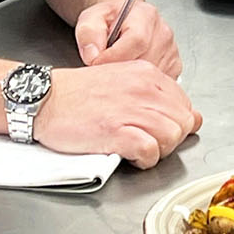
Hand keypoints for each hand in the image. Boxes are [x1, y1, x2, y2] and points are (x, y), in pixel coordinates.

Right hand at [35, 61, 201, 167]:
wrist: (44, 99)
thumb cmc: (77, 94)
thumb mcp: (122, 81)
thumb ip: (155, 95)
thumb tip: (189, 116)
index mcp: (146, 74)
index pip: (184, 104)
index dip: (174, 122)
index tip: (156, 129)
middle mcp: (144, 89)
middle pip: (182, 122)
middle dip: (170, 138)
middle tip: (147, 141)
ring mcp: (132, 110)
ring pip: (172, 137)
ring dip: (158, 150)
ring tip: (137, 148)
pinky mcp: (118, 132)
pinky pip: (151, 151)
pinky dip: (144, 159)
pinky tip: (130, 156)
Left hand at [73, 0, 182, 75]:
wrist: (122, 22)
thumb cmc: (110, 21)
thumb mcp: (91, 19)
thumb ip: (88, 33)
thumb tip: (94, 55)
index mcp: (145, 15)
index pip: (136, 40)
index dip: (113, 56)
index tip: (97, 61)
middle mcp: (163, 32)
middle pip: (143, 62)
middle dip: (119, 69)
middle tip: (105, 65)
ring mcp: (171, 51)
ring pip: (150, 76)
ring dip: (129, 78)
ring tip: (117, 65)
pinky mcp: (174, 67)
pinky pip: (157, 83)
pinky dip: (141, 83)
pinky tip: (130, 72)